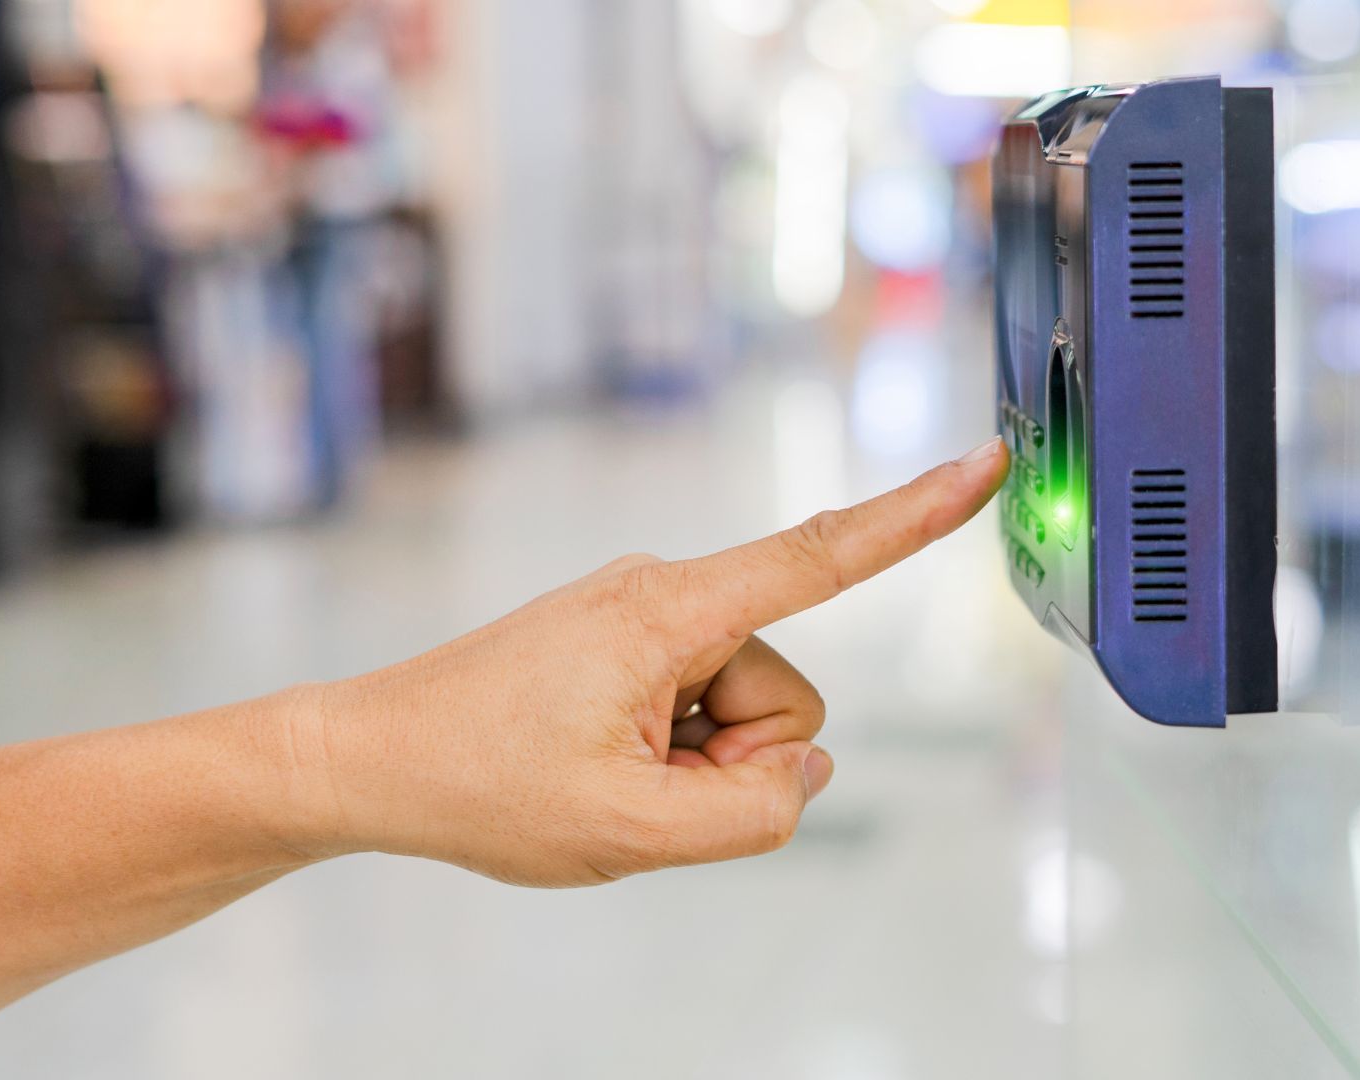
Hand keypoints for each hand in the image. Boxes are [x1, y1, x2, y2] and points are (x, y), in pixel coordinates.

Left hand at [285, 437, 1009, 886]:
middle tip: (632, 787)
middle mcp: (663, 594)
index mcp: (669, 612)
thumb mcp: (628, 832)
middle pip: (783, 695)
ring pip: (742, 714)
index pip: (820, 558)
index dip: (915, 516)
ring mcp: (642, 618)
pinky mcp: (624, 644)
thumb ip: (753, 815)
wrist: (372, 757)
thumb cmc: (478, 782)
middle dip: (732, 761)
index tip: (987, 462)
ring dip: (692, 765)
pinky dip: (665, 753)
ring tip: (602, 775)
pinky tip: (592, 763)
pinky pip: (695, 710)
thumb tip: (807, 775)